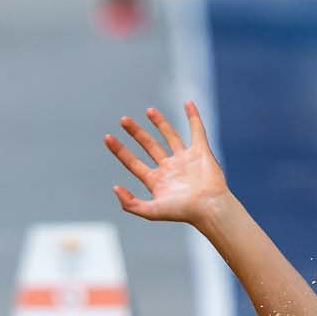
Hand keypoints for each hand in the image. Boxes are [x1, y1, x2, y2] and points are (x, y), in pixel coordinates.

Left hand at [104, 101, 228, 225]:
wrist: (208, 208)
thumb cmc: (182, 212)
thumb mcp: (151, 212)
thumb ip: (131, 204)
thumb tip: (115, 188)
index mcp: (157, 181)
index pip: (133, 163)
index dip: (120, 150)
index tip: (107, 137)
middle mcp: (170, 169)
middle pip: (149, 147)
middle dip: (136, 133)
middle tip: (124, 120)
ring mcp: (185, 160)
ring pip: (170, 136)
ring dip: (160, 123)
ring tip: (149, 111)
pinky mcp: (201, 152)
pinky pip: (197, 130)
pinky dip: (193, 117)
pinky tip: (188, 103)